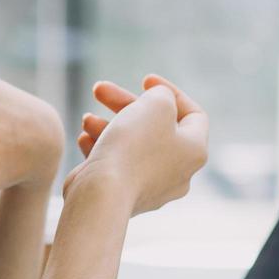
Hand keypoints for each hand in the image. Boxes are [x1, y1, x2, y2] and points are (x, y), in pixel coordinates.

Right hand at [63, 75, 208, 215]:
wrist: (101, 196)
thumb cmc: (132, 146)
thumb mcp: (156, 103)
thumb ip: (162, 95)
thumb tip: (158, 103)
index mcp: (194, 151)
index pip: (193, 114)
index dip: (170, 91)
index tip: (144, 80)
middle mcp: (179, 173)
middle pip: (156, 127)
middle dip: (126, 105)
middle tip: (100, 90)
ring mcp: (152, 188)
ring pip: (132, 146)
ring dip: (109, 126)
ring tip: (87, 119)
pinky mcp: (125, 198)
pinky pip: (118, 166)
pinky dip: (102, 149)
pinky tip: (84, 140)